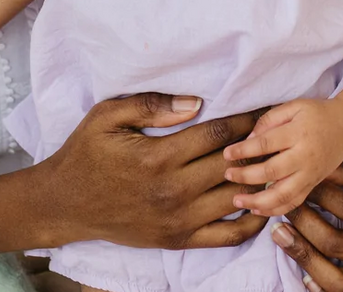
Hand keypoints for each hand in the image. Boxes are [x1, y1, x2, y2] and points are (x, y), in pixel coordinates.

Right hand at [37, 92, 269, 249]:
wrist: (65, 204)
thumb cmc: (86, 153)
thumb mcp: (107, 116)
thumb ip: (151, 105)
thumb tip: (196, 102)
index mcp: (159, 158)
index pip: (218, 135)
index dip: (246, 118)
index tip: (265, 106)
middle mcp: (173, 191)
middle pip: (233, 165)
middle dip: (258, 144)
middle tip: (278, 129)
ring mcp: (179, 220)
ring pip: (236, 198)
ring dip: (259, 179)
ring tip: (274, 159)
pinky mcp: (178, 239)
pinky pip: (227, 235)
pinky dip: (251, 221)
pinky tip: (262, 202)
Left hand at [223, 98, 342, 216]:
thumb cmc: (316, 113)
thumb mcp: (293, 106)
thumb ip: (269, 120)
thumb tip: (248, 139)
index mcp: (298, 133)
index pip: (266, 144)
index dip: (244, 150)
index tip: (226, 154)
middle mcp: (305, 156)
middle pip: (272, 171)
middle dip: (246, 176)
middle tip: (227, 175)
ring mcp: (310, 174)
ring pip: (283, 194)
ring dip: (258, 201)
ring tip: (237, 201)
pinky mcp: (313, 184)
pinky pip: (294, 202)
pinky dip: (275, 209)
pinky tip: (257, 210)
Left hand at [272, 150, 342, 291]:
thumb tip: (312, 169)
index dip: (319, 194)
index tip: (294, 179)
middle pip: (336, 243)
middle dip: (303, 221)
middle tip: (282, 204)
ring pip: (333, 275)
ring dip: (300, 251)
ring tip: (277, 230)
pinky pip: (335, 291)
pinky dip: (313, 279)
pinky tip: (295, 262)